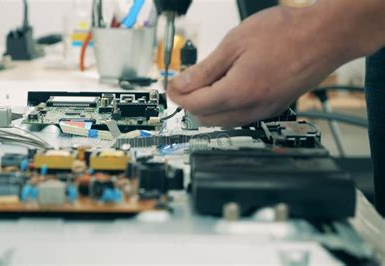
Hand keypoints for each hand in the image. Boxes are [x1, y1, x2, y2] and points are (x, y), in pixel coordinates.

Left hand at [167, 2, 377, 126]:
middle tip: (185, 83)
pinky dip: (226, 107)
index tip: (170, 85)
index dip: (177, 95)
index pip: (195, 105)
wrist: (325, 36)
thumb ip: (204, 69)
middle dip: (190, 103)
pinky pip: (240, 118)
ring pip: (223, 122)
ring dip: (208, 107)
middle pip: (206, 118)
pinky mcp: (273, 109)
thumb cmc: (286, 33)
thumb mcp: (234, 43)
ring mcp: (264, 111)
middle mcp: (252, 108)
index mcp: (239, 92)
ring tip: (206, 83)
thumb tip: (180, 85)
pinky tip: (226, 88)